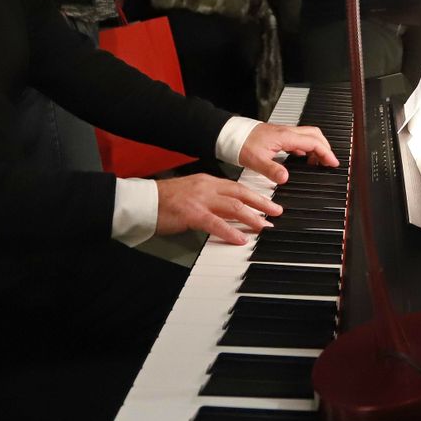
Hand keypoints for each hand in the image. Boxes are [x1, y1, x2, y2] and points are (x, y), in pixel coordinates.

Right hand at [155, 173, 282, 244]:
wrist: (144, 201)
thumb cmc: (164, 200)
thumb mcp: (192, 193)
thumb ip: (210, 199)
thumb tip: (228, 210)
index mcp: (207, 182)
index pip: (237, 187)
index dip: (255, 195)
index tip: (268, 203)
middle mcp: (207, 187)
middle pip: (241, 194)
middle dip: (261, 203)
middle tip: (276, 212)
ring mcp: (200, 200)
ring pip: (233, 207)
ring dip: (251, 217)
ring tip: (264, 226)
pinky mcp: (192, 214)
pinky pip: (216, 223)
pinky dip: (230, 231)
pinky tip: (240, 239)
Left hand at [238, 122, 337, 184]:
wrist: (231, 134)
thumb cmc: (242, 144)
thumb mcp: (256, 161)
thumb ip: (272, 170)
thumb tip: (286, 178)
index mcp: (285, 137)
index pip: (313, 142)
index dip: (326, 153)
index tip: (333, 163)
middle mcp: (287, 132)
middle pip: (315, 135)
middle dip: (326, 148)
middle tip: (329, 162)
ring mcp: (283, 133)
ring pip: (308, 135)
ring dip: (316, 147)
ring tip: (318, 162)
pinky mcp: (279, 135)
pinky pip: (299, 139)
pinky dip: (306, 147)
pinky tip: (302, 158)